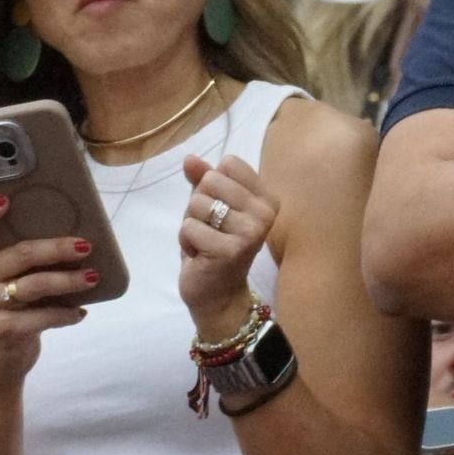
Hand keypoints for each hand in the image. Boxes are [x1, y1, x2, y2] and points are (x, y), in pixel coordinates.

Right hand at [0, 195, 90, 382]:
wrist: (2, 359)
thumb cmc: (14, 308)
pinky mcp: (4, 329)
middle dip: (58, 248)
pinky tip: (80, 312)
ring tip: (93, 277)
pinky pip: (44, 315)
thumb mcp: (12, 280)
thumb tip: (75, 236)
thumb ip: (26, 258)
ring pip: (36, 284)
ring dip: (70, 280)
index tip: (6, 199)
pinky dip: (66, 313)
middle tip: (86, 247)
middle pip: (20, 253)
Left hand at [179, 154, 278, 337]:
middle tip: (211, 230)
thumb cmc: (215, 246)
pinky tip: (201, 256)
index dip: (213, 186)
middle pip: (210, 181)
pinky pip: (189, 227)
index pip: (228, 163)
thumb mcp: (210, 207)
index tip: (222, 212)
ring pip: (197, 203)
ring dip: (191, 225)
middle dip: (199, 205)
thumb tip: (189, 158)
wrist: (219, 296)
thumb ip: (203, 179)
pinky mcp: (229, 250)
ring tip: (206, 243)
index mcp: (267, 198)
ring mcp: (249, 232)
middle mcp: (264, 213)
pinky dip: (187, 242)